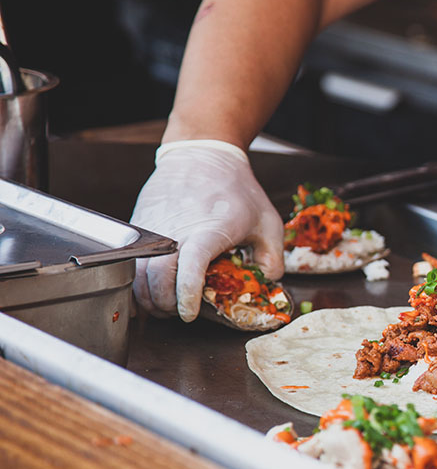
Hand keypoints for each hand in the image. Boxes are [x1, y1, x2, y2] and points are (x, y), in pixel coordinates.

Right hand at [130, 140, 283, 320]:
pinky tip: (152, 290)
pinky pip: (132, 260)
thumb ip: (272, 258)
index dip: (187, 295)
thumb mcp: (268, 222)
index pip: (190, 268)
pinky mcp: (140, 226)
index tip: (190, 313)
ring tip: (166, 305)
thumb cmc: (237, 189)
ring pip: (138, 273)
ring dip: (149, 296)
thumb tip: (266, 284)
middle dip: (166, 304)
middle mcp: (175, 230)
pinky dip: (138, 281)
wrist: (202, 155)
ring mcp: (153, 227)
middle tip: (179, 313)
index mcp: (208, 230)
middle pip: (157, 278)